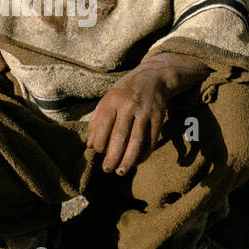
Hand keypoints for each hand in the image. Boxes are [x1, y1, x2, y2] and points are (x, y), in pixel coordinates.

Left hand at [86, 53, 208, 174]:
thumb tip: (90, 145)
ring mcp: (145, 111)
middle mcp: (129, 105)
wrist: (154, 77)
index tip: (98, 151)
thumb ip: (97, 119)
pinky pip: (151, 140)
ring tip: (121, 172)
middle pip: (120, 136)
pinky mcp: (158, 117)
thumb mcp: (109, 98)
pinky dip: (144, 153)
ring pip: (137, 140)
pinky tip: (137, 161)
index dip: (99, 142)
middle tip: (107, 170)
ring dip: (129, 159)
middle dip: (112, 156)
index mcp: (113, 99)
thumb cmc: (126, 91)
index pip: (103, 126)